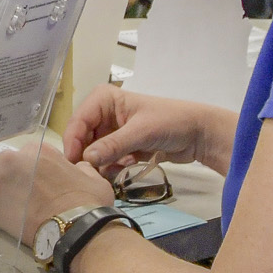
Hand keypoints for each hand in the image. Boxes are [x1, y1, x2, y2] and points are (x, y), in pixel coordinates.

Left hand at [0, 140, 112, 245]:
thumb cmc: (87, 203)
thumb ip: (81, 167)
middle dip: (9, 174)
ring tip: (2, 199)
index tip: (36, 181)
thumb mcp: (93, 178)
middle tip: (20, 192)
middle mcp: (14, 160)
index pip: (26, 154)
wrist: (74, 229)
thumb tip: (79, 166)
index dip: (31, 168)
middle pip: (3, 162)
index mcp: (38, 151)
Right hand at [63, 84, 219, 173]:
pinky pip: (106, 160)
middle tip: (92, 173)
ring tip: (116, 169)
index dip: (73, 142)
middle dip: (88, 156)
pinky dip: (112, 167)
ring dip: (101, 163)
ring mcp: (112, 131)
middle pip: (83, 138)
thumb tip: (87, 159)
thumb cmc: (171, 122)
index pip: (78, 121)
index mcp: (104, 99)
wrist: (198, 134)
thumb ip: (113, 145)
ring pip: (93, 151)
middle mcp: (103, 113)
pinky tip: (126, 167)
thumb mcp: (141, 132)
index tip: (75, 163)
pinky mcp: (121, 146)